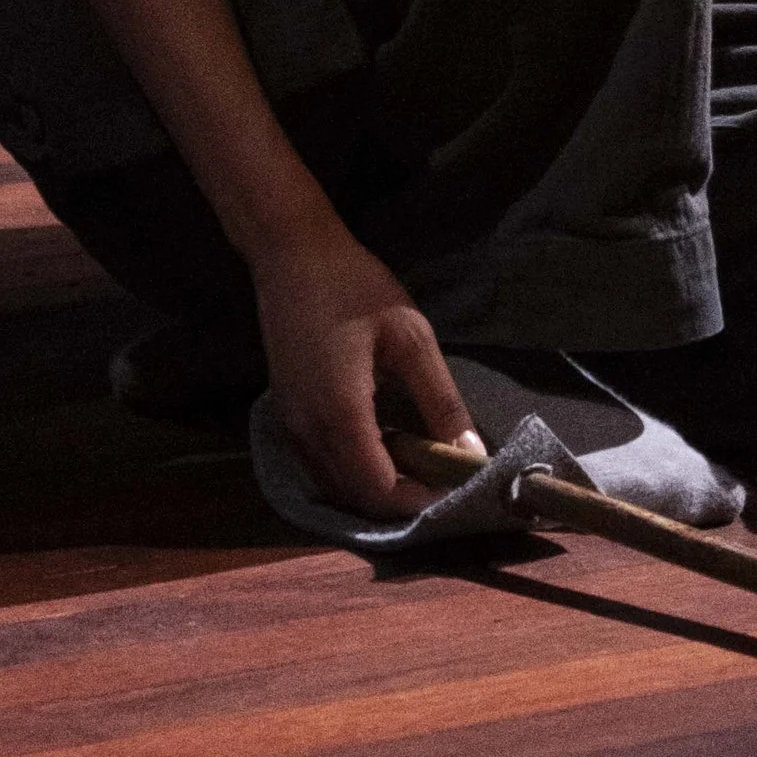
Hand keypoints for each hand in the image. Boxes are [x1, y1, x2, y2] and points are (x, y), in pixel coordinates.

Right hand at [252, 217, 483, 517]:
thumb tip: (471, 452)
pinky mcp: (285, 415)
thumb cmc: (354, 287)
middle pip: (356, 497)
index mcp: (341, 414)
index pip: (379, 490)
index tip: (453, 493)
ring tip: (418, 467)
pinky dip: (351, 472)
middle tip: (441, 482)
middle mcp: (308, 431)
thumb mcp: (410, 336)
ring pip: (334, 486)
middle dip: (400, 500)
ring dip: (375, 489)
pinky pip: (318, 466)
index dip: (417, 502)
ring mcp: (291, 425)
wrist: (291, 254)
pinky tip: (382, 447)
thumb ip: (440, 399)